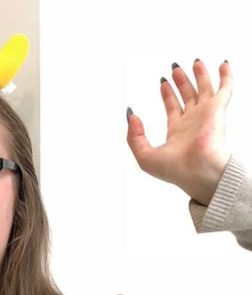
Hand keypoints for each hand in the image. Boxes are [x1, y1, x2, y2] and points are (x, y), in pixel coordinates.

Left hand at [126, 59, 232, 205]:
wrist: (197, 171)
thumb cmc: (174, 169)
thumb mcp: (144, 155)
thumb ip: (134, 136)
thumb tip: (131, 116)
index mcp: (177, 133)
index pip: (172, 108)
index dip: (167, 94)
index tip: (162, 82)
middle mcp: (192, 122)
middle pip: (187, 96)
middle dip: (180, 82)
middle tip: (173, 68)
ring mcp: (206, 115)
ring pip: (203, 89)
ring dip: (199, 75)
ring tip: (193, 61)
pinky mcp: (217, 110)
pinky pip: (224, 88)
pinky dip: (225, 75)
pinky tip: (223, 64)